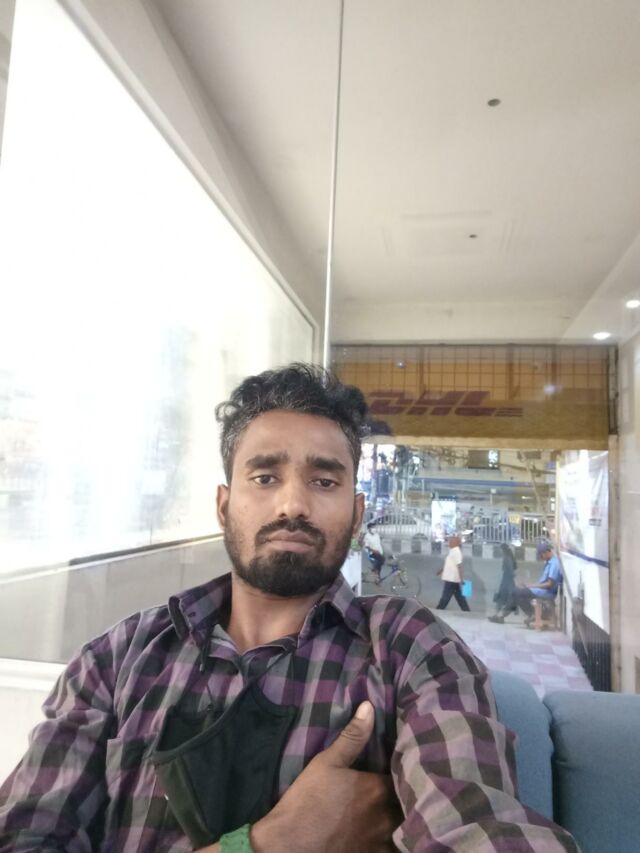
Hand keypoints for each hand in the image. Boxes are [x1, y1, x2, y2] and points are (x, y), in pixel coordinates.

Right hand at [249, 702, 400, 852]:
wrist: (289, 846)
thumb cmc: (307, 801)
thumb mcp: (326, 763)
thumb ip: (352, 736)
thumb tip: (369, 707)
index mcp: (378, 788)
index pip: (405, 775)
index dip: (406, 770)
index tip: (407, 764)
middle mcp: (387, 816)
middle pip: (410, 803)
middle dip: (409, 795)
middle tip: (408, 787)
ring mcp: (382, 842)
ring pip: (407, 829)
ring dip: (407, 820)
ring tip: (406, 812)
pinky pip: (397, 850)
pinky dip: (399, 844)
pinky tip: (393, 837)